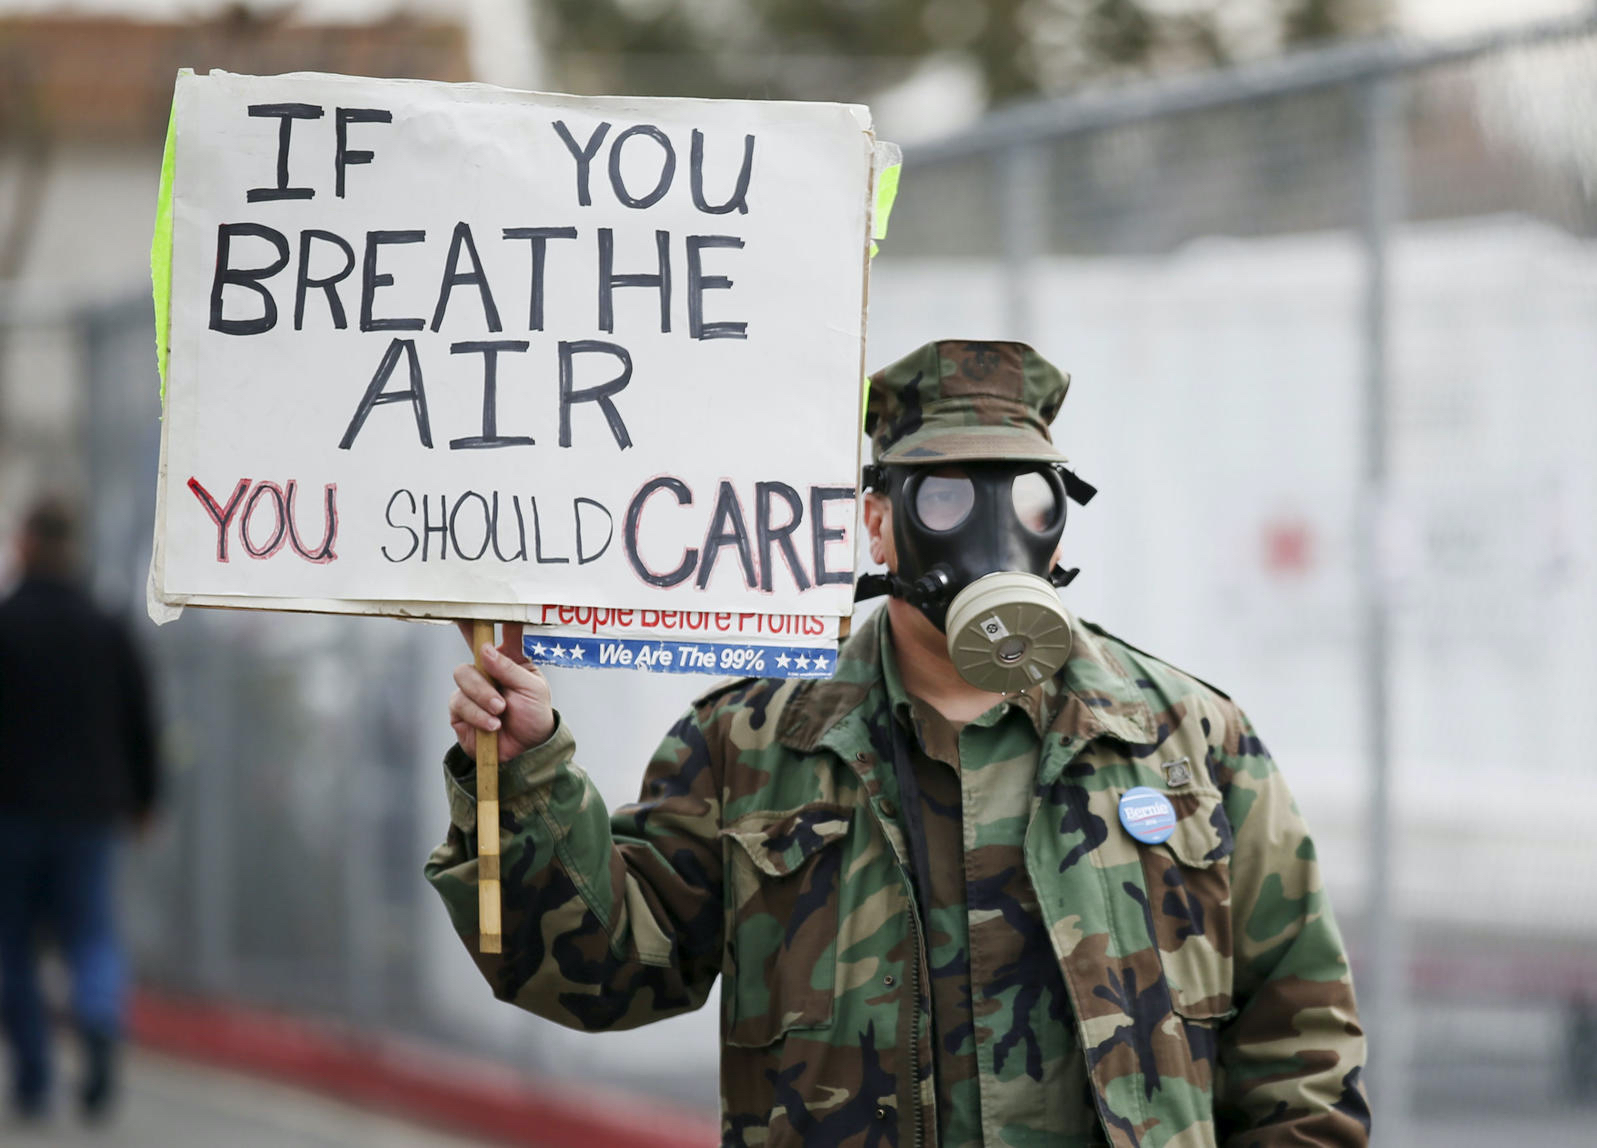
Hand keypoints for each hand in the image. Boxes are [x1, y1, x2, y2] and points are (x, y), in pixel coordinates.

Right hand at [449, 622, 555, 759]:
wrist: (527, 751)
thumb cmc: (534, 715)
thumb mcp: (533, 689)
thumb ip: (510, 668)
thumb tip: (486, 649)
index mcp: (510, 659)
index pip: (502, 632)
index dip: (493, 614)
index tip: (487, 600)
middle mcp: (488, 670)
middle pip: (472, 648)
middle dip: (477, 655)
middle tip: (493, 677)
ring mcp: (472, 688)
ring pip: (463, 676)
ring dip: (483, 695)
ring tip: (500, 711)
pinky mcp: (460, 710)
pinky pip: (459, 702)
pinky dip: (477, 714)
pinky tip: (493, 725)